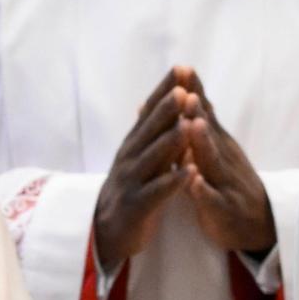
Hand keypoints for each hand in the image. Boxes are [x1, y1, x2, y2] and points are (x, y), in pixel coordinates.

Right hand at [94, 70, 193, 270]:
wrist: (107, 230)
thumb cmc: (132, 187)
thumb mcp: (140, 155)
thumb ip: (151, 130)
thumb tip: (159, 98)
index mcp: (135, 143)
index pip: (151, 111)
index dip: (165, 90)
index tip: (182, 68)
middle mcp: (131, 158)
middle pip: (150, 130)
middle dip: (167, 110)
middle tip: (184, 90)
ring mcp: (132, 181)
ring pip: (153, 159)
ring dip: (171, 142)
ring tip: (188, 125)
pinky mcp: (136, 206)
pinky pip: (157, 192)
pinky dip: (173, 182)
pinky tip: (190, 172)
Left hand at [175, 71, 276, 255]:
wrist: (258, 225)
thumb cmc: (229, 182)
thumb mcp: (216, 150)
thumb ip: (199, 123)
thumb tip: (182, 93)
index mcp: (218, 144)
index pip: (205, 113)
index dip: (195, 92)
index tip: (183, 68)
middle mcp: (224, 158)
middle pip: (209, 132)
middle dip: (197, 111)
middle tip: (187, 90)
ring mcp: (225, 182)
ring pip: (212, 161)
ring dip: (203, 143)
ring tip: (193, 125)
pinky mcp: (223, 209)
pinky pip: (212, 199)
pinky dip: (202, 190)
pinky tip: (193, 181)